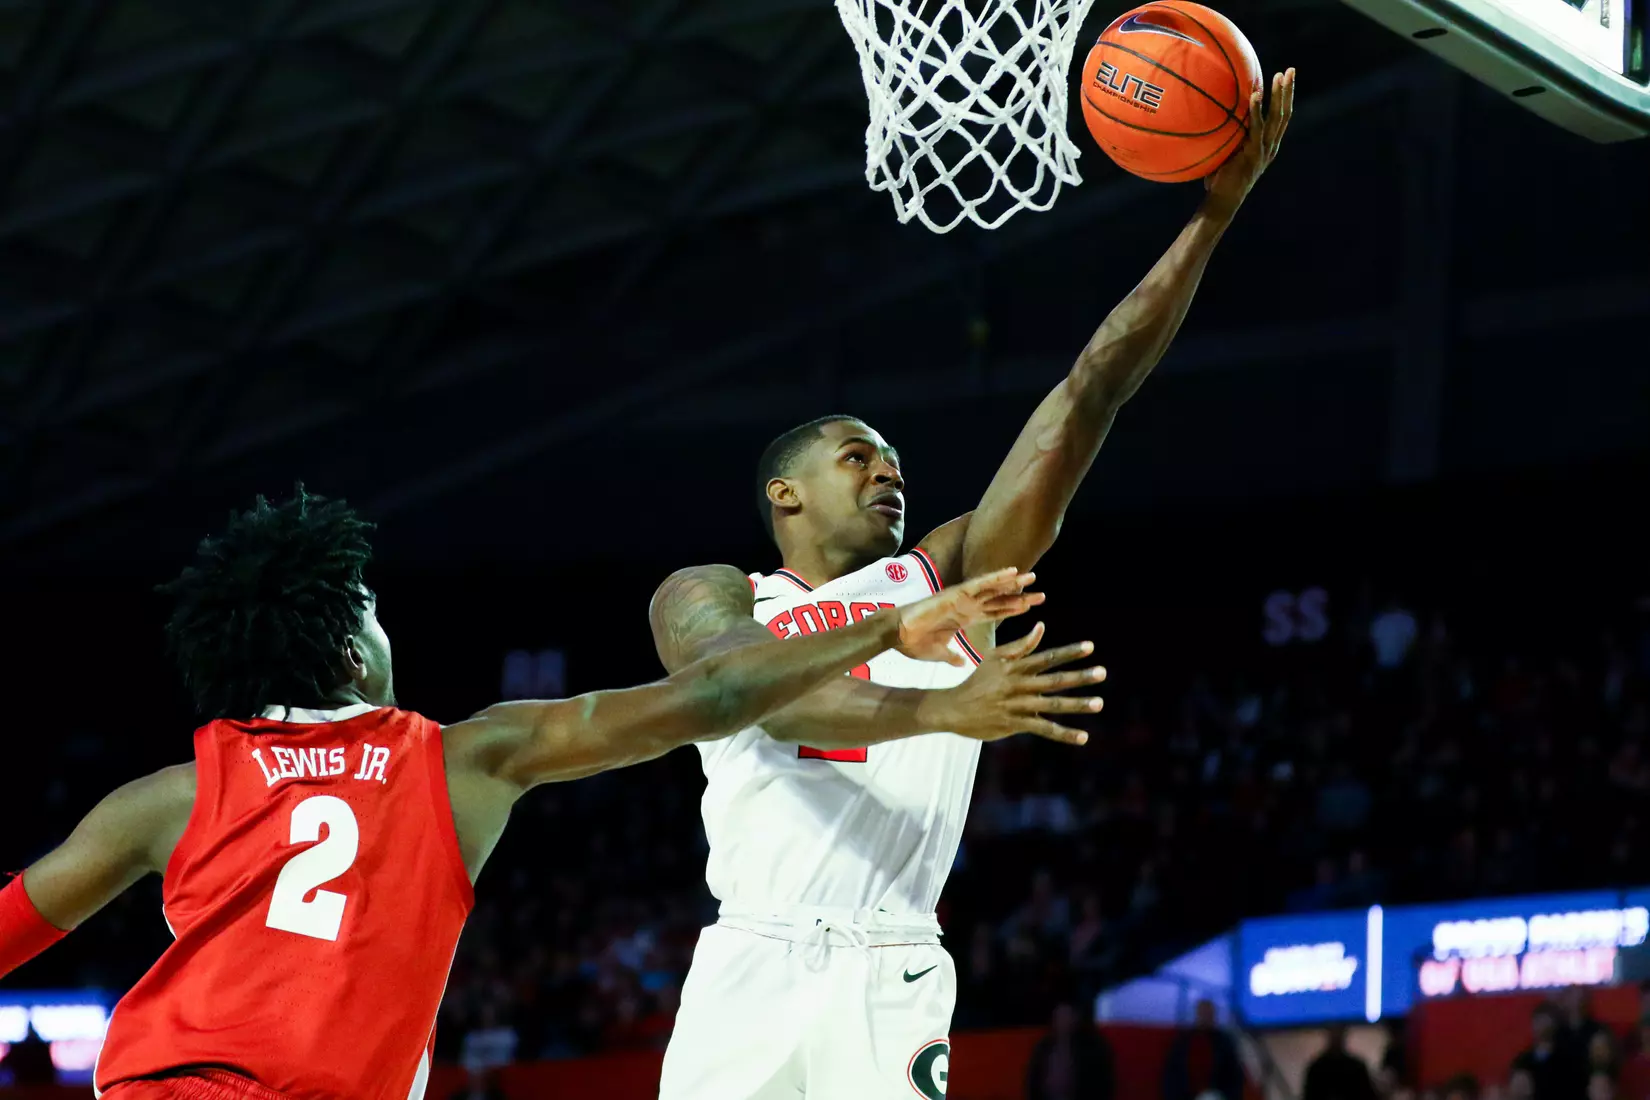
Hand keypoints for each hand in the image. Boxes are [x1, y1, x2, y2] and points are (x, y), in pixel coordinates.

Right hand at [895, 567, 1042, 664]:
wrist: (897, 634)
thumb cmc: (914, 643)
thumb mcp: (940, 653)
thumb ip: (952, 657)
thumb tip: (961, 663)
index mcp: (964, 618)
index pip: (994, 612)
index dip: (1011, 609)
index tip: (1030, 608)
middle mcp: (966, 606)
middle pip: (999, 599)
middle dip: (1019, 596)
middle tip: (1040, 593)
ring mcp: (962, 598)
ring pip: (993, 588)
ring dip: (1013, 583)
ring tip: (1032, 578)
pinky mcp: (956, 593)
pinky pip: (981, 583)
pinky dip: (997, 577)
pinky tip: (1013, 572)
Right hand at [919, 623, 1104, 744]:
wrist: (954, 708)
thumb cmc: (977, 681)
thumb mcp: (995, 658)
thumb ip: (1021, 645)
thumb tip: (1042, 627)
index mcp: (1016, 667)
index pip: (1047, 657)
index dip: (1069, 652)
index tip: (1091, 646)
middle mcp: (1020, 685)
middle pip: (1054, 680)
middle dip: (1079, 676)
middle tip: (1102, 672)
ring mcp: (1018, 705)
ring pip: (1052, 704)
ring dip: (1077, 704)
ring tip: (1099, 702)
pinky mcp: (1016, 723)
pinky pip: (1044, 729)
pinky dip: (1064, 734)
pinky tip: (1083, 737)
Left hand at [1203, 67, 1295, 214]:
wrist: (1223, 200)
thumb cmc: (1221, 178)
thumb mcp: (1229, 152)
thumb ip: (1230, 136)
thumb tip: (1215, 117)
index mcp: (1268, 145)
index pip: (1281, 117)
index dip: (1285, 98)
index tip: (1285, 79)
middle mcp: (1270, 146)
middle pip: (1284, 113)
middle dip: (1289, 90)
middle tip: (1291, 70)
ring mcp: (1264, 150)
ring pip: (1277, 117)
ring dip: (1280, 95)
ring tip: (1281, 76)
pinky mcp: (1253, 153)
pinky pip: (1256, 128)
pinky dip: (1257, 110)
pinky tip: (1256, 95)